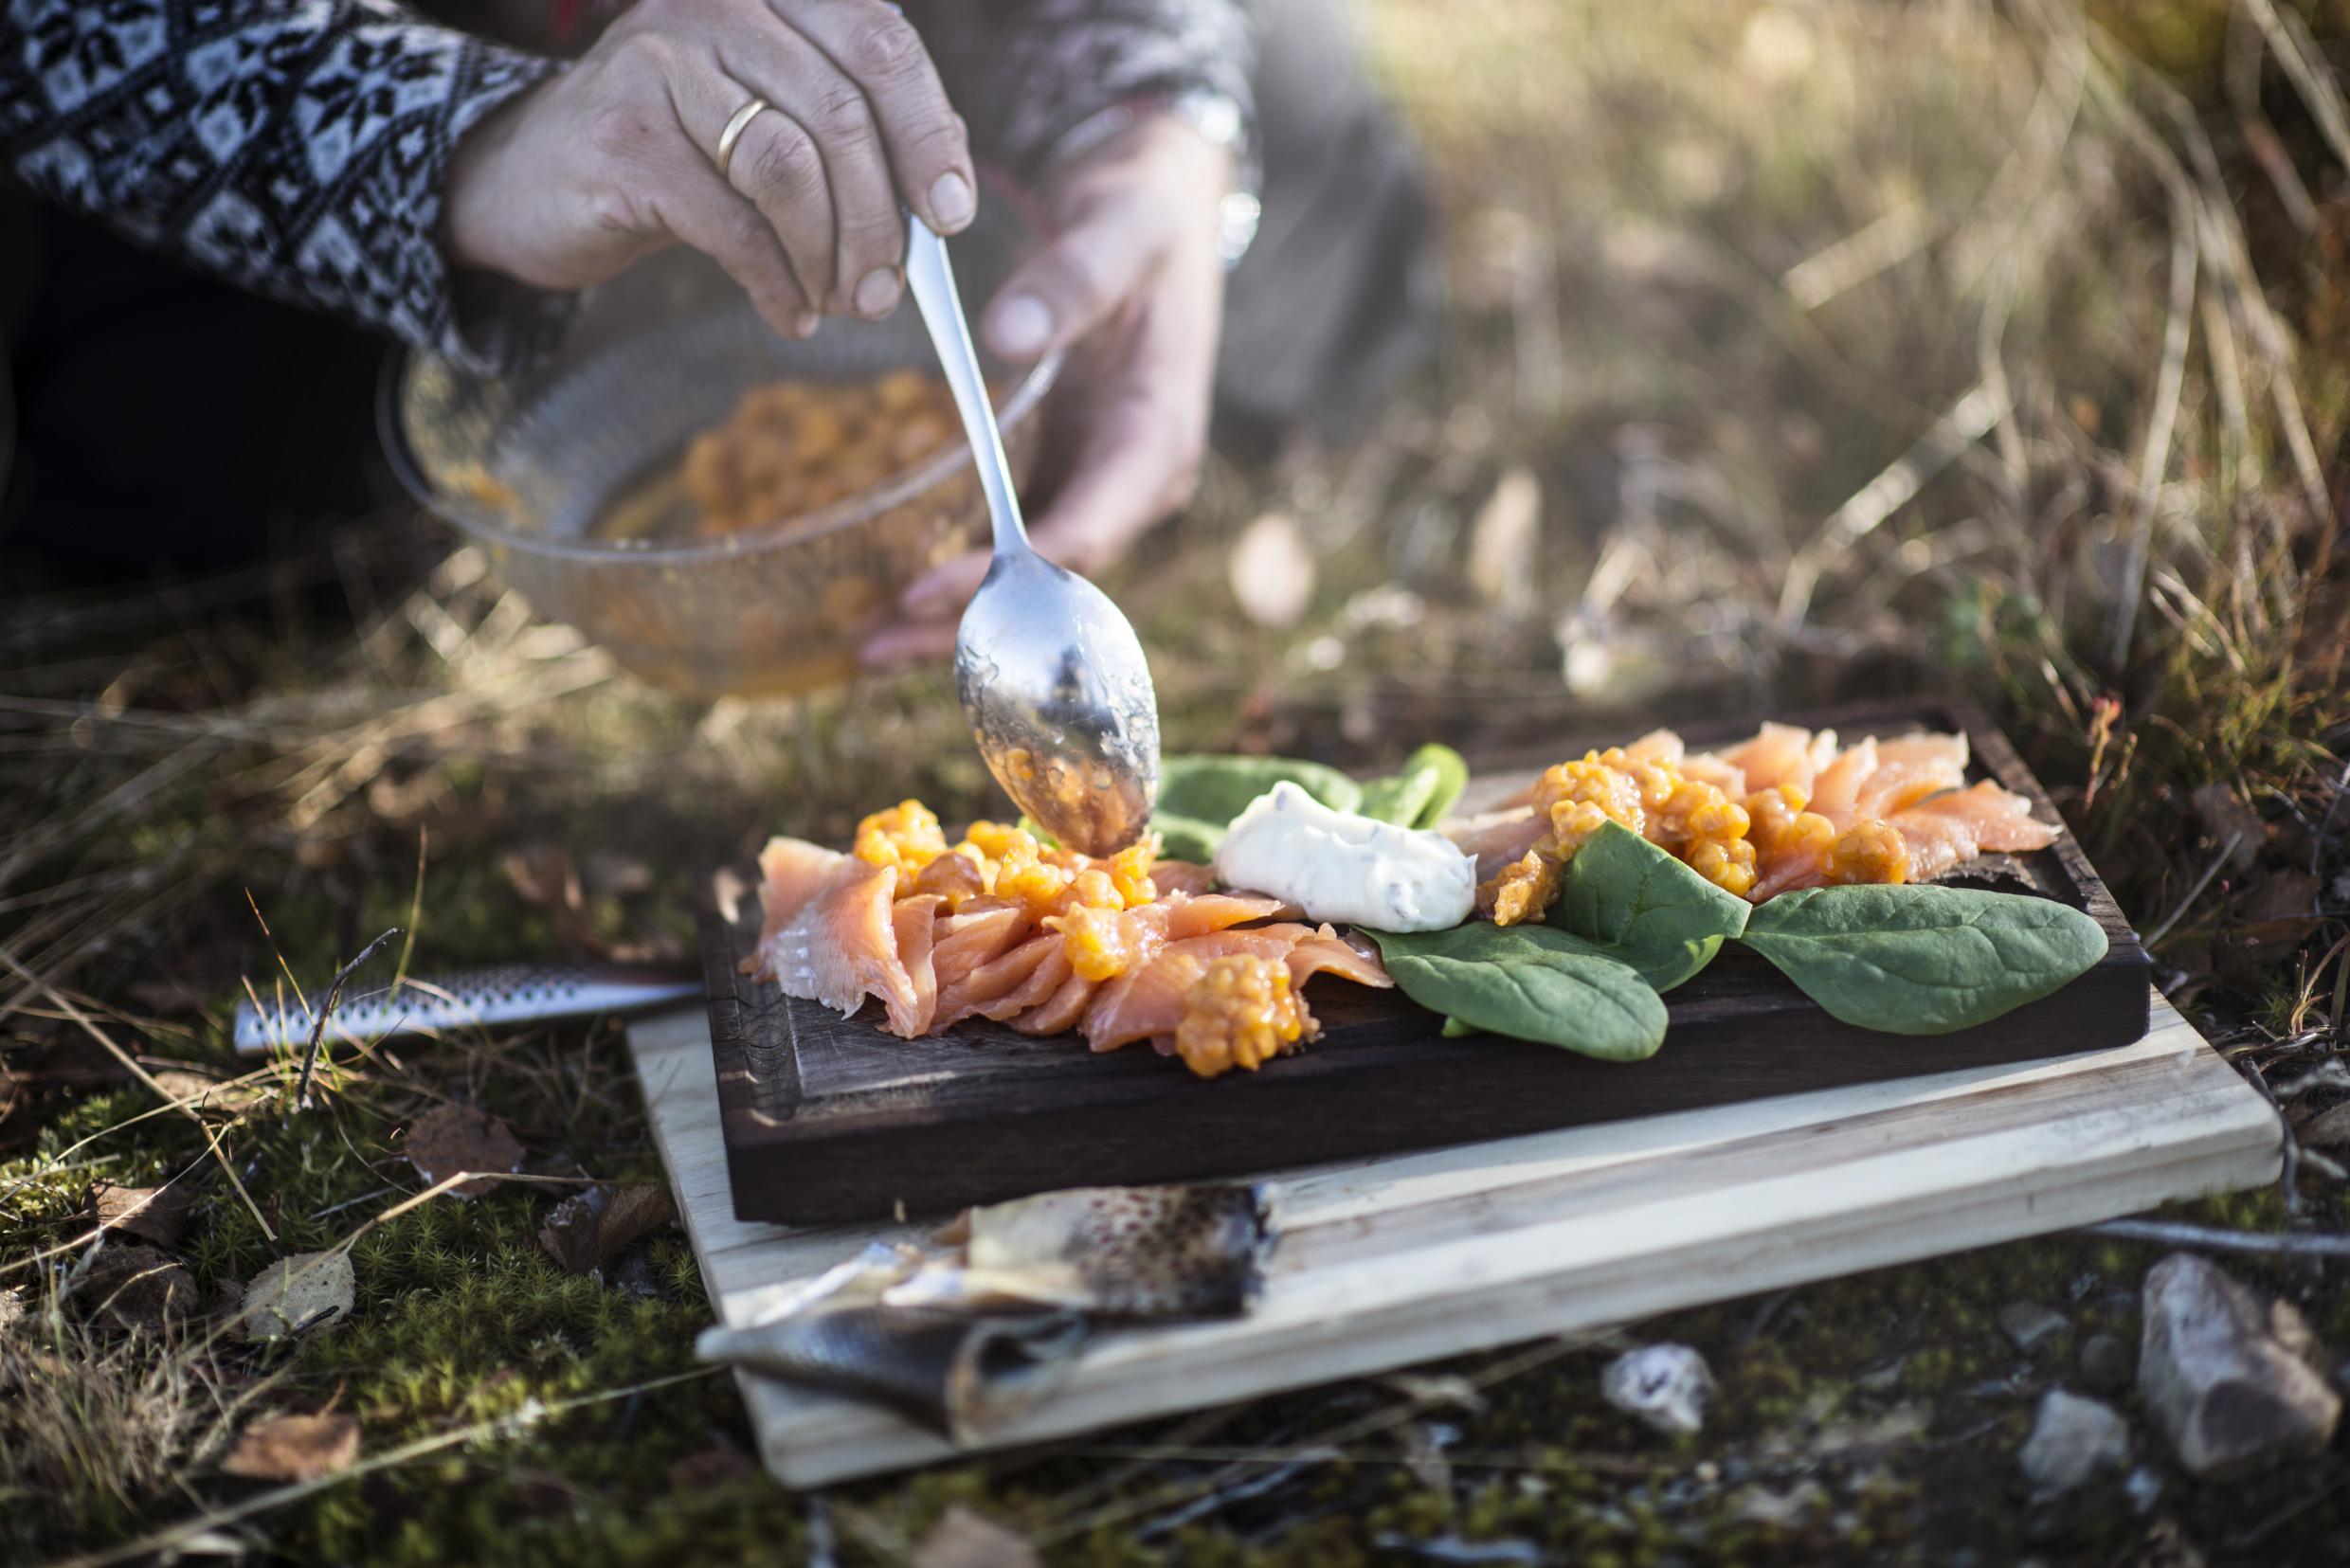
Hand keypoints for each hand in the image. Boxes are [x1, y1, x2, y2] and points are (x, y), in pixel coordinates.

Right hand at [446, 0, 973, 334]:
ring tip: (840, 303)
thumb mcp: (769, 118)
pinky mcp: (625, 141)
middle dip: (882, 220)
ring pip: (791, 169)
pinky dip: (778, 284)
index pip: (881, 44)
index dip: (929, 132)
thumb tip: (944, 196)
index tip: (953, 214)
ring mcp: (661, 65)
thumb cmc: (676, 152)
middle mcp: (715, 7)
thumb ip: (852, 133)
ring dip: (831, 256)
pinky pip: (734, 225)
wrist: (532, 176)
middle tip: (889, 291)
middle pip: (842, 113)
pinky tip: (791, 314)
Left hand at [861, 114, 1232, 666]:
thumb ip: (1073, 280)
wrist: (1155, 204)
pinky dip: (955, 570)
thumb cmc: (1144, 215)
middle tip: (874, 650)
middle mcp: (1128, 481)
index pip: (1084, 533)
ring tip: (862, 648)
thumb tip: (1006, 335)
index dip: (1006, 575)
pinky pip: (1005, 536)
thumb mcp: (1122, 229)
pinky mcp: (1057, 469)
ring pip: (1026, 576)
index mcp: (1157, 440)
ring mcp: (1092, 481)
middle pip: (1051, 581)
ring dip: (954, 618)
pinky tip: (884, 594)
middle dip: (969, 624)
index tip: (926, 591)